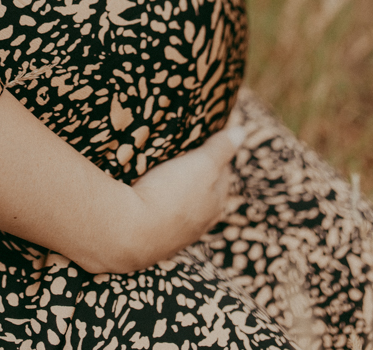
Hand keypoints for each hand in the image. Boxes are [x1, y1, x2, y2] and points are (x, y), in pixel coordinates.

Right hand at [123, 123, 244, 270]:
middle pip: (204, 194)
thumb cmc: (171, 194)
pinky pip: (160, 219)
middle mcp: (200, 223)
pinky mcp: (152, 240)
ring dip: (177, 193)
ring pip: (182, 209)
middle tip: (185, 155)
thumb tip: (242, 131)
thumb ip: (220, 148)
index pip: (223, 174)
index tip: (206, 140)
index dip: (216, 155)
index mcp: (216, 203)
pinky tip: (148, 199)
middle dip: (198, 176)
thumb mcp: (201, 164)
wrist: (130, 231)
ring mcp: (176, 235)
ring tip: (164, 174)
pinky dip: (158, 207)